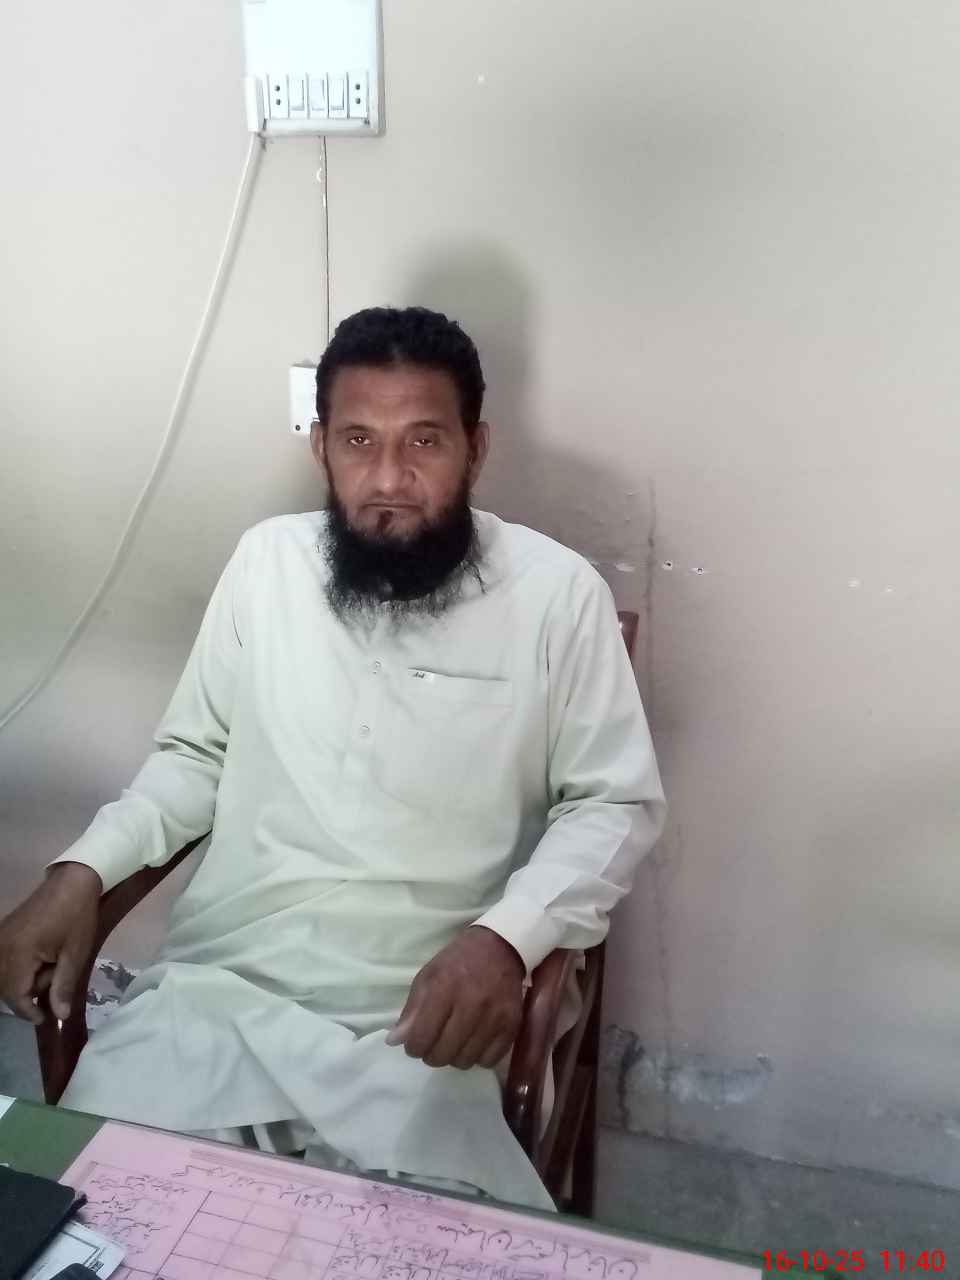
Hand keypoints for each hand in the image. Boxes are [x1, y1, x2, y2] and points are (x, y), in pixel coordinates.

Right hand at [0, 863, 100, 1023]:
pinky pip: (4, 960)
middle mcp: (1, 946)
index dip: (28, 1011)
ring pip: (4, 975)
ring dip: (24, 981)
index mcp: (18, 953)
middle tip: (54, 980)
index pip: (14, 995)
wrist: (73, 880)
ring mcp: (0, 937)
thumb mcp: (75, 954)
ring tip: (51, 967)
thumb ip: (63, 986)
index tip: (45, 1018)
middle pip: (5, 987)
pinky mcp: (4, 931)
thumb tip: (58, 1016)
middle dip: (28, 993)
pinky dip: (19, 968)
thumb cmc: (77, 916)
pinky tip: (41, 960)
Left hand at [386, 926, 524, 1069]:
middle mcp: (470, 1003)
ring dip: (455, 1057)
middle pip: (443, 1054)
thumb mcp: (428, 976)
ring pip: (465, 1061)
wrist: (500, 947)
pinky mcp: (512, 1025)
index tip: (416, 1043)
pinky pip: (489, 1060)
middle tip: (435, 1044)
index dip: (414, 1047)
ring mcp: (494, 1016)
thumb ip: (411, 1010)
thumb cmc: (457, 961)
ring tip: (455, 1041)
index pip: (421, 1038)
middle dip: (432, 1055)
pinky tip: (474, 1042)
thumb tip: (395, 1042)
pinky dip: (478, 1057)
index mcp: (444, 988)